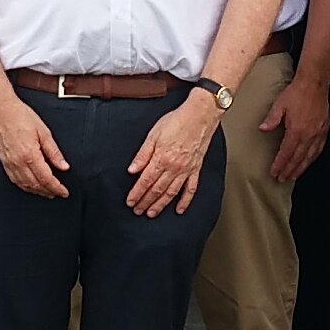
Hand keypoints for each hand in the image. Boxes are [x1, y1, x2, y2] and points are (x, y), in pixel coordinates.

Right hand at [0, 99, 71, 197]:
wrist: (0, 110)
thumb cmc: (20, 116)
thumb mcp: (43, 132)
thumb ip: (54, 152)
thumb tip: (63, 166)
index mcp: (30, 155)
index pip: (46, 179)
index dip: (57, 188)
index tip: (64, 192)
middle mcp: (18, 162)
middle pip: (36, 185)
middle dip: (49, 192)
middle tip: (58, 193)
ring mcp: (9, 164)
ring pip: (25, 185)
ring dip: (37, 191)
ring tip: (47, 192)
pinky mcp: (4, 162)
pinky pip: (15, 180)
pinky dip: (25, 186)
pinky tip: (31, 186)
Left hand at [125, 93, 221, 216]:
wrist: (200, 116)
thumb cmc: (177, 121)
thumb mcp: (153, 135)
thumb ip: (142, 155)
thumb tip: (132, 170)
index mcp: (161, 159)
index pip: (145, 181)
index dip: (136, 193)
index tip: (130, 202)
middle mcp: (173, 168)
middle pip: (156, 190)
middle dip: (145, 202)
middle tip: (137, 211)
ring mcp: (186, 170)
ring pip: (171, 193)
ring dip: (160, 205)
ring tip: (152, 213)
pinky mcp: (195, 169)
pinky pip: (190, 189)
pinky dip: (185, 201)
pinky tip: (179, 209)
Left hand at [263, 74, 329, 183]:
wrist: (314, 84)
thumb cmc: (297, 92)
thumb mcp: (280, 105)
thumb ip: (271, 119)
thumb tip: (263, 129)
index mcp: (296, 130)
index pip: (286, 153)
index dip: (280, 164)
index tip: (275, 172)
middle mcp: (308, 135)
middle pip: (297, 158)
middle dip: (289, 170)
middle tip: (282, 179)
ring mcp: (317, 133)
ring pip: (309, 156)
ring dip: (301, 168)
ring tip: (294, 175)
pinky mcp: (324, 130)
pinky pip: (319, 149)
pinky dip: (313, 158)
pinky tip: (309, 161)